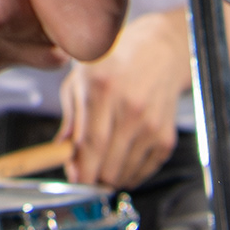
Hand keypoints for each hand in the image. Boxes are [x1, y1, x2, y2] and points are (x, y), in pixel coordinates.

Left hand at [57, 12, 187, 189]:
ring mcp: (151, 124)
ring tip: (103, 159)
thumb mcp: (81, 76)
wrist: (159, 52)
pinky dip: (129, 173)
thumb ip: (70, 116)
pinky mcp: (166, 136)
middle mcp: (130, 108)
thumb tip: (62, 151)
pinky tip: (121, 158)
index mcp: (102, 88)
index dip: (80, 170)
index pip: (91, 144)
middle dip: (92, 177)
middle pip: (108, 165)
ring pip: (125, 173)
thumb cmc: (116, 60)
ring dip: (110, 175)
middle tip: (85, 169)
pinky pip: (144, 171)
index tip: (73, 178)